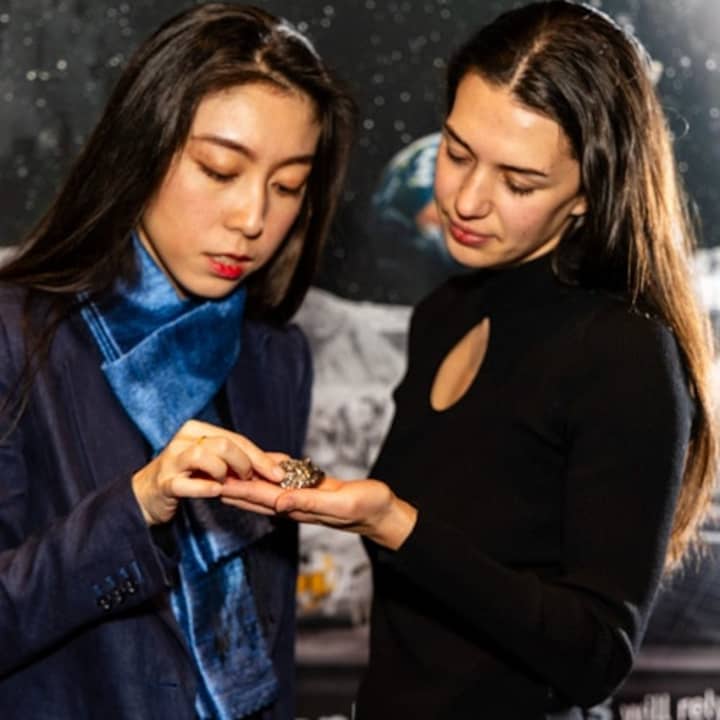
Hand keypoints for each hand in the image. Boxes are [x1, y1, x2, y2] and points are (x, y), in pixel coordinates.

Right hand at [131, 419, 283, 525]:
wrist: (147, 496)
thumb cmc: (187, 477)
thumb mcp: (217, 465)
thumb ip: (246, 461)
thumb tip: (282, 463)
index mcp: (197, 430)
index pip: (236, 438)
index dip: (260, 457)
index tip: (278, 473)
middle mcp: (183, 440)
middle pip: (224, 444)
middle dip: (245, 463)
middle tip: (250, 480)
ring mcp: (172, 460)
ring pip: (205, 457)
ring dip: (224, 473)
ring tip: (227, 484)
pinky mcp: (164, 483)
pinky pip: (186, 483)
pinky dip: (205, 488)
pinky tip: (216, 491)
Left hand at [222, 473, 417, 549]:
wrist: (384, 512)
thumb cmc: (368, 508)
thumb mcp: (341, 502)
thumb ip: (310, 502)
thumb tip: (279, 503)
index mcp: (301, 507)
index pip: (262, 498)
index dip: (238, 490)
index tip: (215, 483)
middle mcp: (297, 504)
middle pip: (258, 495)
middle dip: (233, 487)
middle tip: (208, 476)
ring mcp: (304, 497)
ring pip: (268, 487)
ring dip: (246, 480)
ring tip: (225, 471)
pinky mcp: (313, 489)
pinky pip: (285, 479)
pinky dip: (268, 471)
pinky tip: (259, 466)